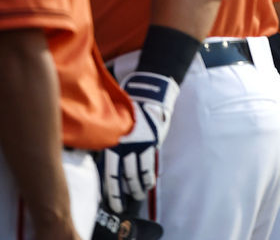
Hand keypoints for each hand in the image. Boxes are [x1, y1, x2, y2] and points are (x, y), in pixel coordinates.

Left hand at [100, 71, 178, 212]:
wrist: (149, 94)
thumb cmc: (129, 108)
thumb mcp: (116, 125)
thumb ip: (113, 142)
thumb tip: (106, 160)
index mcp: (114, 142)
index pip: (110, 173)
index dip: (112, 190)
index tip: (112, 201)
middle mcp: (126, 146)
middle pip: (124, 176)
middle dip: (123, 192)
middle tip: (121, 204)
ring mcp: (141, 146)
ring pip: (138, 174)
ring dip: (137, 187)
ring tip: (137, 194)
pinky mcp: (153, 143)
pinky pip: (150, 166)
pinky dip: (149, 177)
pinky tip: (148, 184)